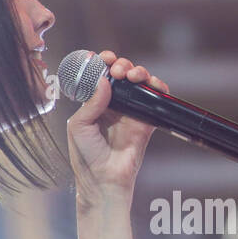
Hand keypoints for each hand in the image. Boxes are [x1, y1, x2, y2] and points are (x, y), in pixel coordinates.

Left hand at [66, 50, 161, 208]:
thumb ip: (91, 102)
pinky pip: (156, 99)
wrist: (104, 180)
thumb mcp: (79, 126)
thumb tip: (103, 80)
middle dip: (121, 64)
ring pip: (139, 82)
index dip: (102, 62)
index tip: (102, 58)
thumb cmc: (86, 156)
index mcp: (94, 103)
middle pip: (121, 74)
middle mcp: (113, 104)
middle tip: (118, 69)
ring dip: (138, 71)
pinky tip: (152, 84)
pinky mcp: (146, 121)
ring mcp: (131, 112)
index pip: (100, 75)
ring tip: (132, 75)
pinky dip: (158, 87)